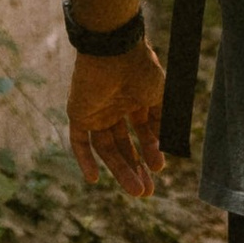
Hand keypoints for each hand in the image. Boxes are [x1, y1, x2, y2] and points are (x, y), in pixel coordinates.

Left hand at [68, 37, 165, 199]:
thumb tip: (165, 148)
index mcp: (135, 99)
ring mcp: (96, 111)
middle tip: (147, 192)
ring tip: (137, 191)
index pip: (142, 132)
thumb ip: (162, 120)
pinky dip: (84, 160)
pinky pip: (79, 141)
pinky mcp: (79, 113)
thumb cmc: (140, 69)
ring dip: (120, 170)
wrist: (113, 50)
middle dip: (136, 168)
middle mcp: (115, 107)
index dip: (150, 151)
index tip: (159, 167)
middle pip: (124, 145)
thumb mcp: (160, 96)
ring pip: (106, 148)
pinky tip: (94, 179)